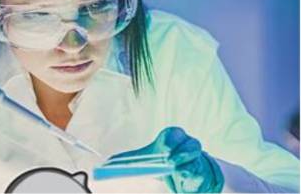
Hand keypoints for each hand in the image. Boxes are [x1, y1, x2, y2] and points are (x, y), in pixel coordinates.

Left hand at [109, 127, 223, 192]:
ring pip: (196, 161)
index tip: (164, 148)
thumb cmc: (165, 159)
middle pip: (190, 145)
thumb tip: (108, 162)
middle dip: (180, 153)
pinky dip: (191, 177)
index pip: (173, 133)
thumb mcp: (148, 157)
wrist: (188, 172)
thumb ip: (131, 159)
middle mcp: (188, 144)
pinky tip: (184, 179)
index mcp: (173, 136)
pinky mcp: (204, 173)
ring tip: (175, 170)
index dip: (170, 140)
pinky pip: (200, 174)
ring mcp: (198, 159)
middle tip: (170, 161)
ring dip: (185, 166)